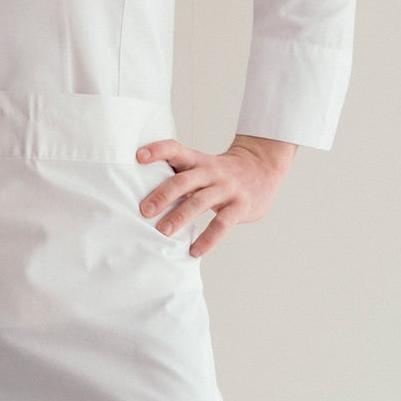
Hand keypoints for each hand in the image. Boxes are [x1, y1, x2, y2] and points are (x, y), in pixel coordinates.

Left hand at [133, 133, 296, 258]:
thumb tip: (143, 196)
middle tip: (144, 210)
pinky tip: (194, 251)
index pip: (175, 149)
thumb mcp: (202, 166)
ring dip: (179, 216)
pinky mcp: (240, 206)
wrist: (262, 168)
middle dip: (162, 195)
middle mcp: (211, 172)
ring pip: (200, 202)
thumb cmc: (221, 173)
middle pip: (184, 180)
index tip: (138, 157)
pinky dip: (207, 239)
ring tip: (162, 231)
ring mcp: (227, 188)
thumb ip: (179, 176)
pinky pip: (222, 224)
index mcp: (198, 160)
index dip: (157, 150)